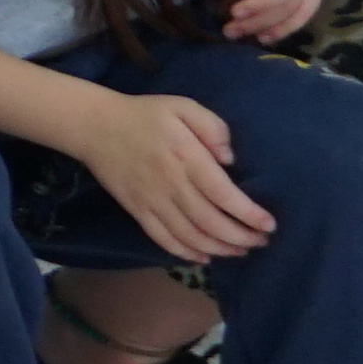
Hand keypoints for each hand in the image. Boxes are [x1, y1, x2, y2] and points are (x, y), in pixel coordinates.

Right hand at [81, 88, 274, 264]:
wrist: (94, 126)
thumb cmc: (145, 115)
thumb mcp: (182, 106)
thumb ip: (212, 127)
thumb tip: (230, 158)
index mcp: (184, 156)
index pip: (222, 194)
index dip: (248, 214)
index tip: (269, 224)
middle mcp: (169, 184)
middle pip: (210, 222)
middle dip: (241, 237)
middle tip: (262, 241)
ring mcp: (151, 200)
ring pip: (189, 235)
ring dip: (219, 249)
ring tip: (241, 250)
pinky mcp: (136, 210)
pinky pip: (162, 239)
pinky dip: (185, 253)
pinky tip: (205, 256)